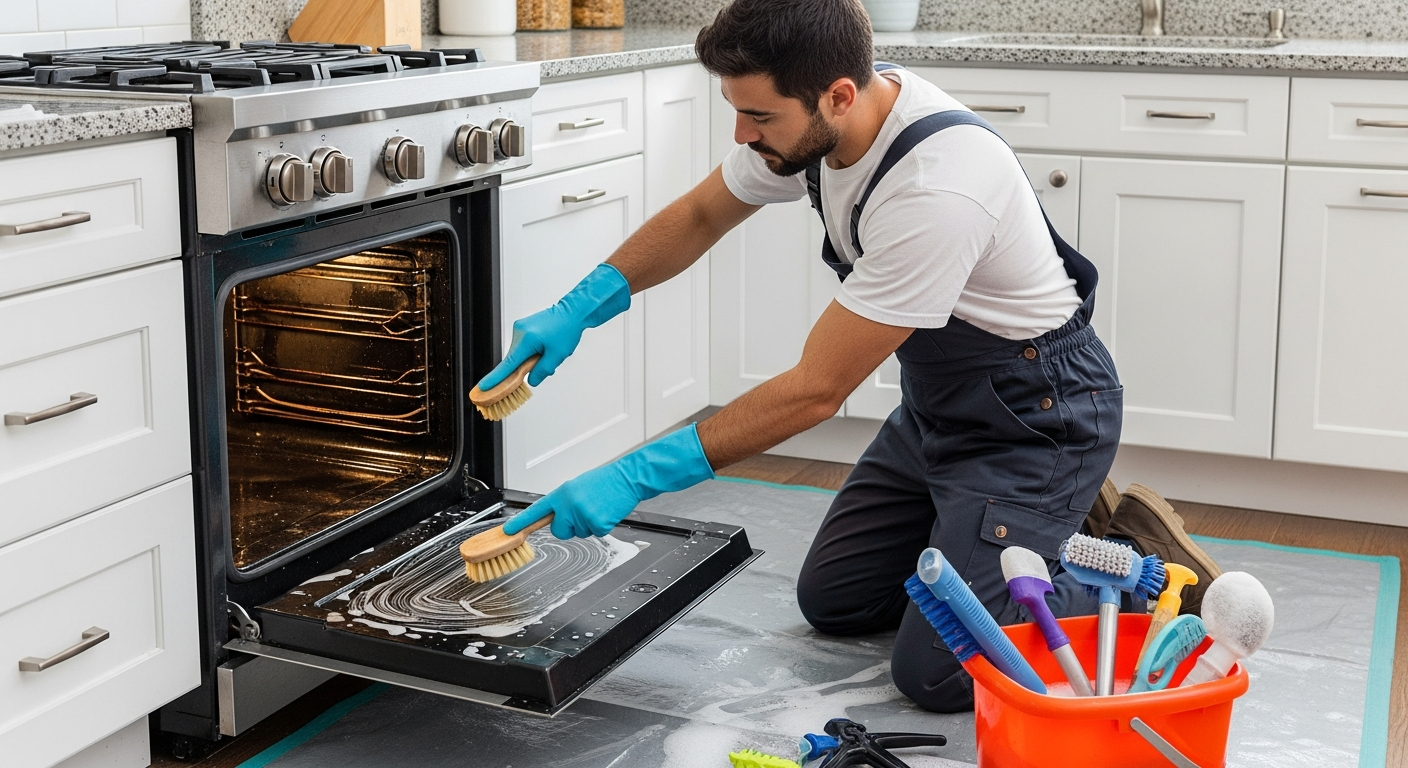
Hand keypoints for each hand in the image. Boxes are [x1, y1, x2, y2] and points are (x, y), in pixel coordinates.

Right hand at [477, 263, 630, 390]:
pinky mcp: (522, 326)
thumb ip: (541, 371)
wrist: (573, 312)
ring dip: (531, 358)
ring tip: (548, 351)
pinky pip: (523, 345)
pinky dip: (531, 351)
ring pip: (519, 353)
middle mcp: (519, 332)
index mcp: (527, 340)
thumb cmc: (567, 330)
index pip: (508, 365)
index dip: (495, 378)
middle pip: (515, 360)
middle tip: (546, 363)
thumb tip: (530, 380)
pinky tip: (545, 346)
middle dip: (527, 367)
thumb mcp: (556, 357)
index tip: (483, 387)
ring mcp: (520, 327)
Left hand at [502, 424, 715, 538]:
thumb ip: (564, 501)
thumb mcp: (578, 487)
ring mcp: (582, 514)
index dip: (521, 522)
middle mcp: (569, 503)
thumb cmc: (605, 481)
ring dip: (589, 524)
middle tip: (585, 512)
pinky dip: (602, 527)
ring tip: (599, 507)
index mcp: (562, 493)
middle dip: (570, 527)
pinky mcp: (597, 523)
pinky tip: (607, 512)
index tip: (507, 532)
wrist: (628, 477)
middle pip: (560, 531)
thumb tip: (556, 517)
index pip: (536, 510)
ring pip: (579, 533)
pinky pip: (595, 534)